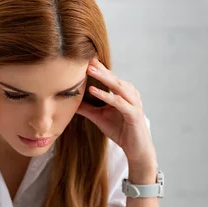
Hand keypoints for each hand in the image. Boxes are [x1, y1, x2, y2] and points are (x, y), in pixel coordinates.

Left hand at [76, 58, 156, 172]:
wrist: (136, 148)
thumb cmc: (120, 131)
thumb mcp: (99, 117)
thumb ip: (87, 108)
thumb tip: (71, 102)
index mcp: (122, 92)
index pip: (109, 77)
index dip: (97, 67)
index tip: (83, 58)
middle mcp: (129, 94)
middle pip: (112, 77)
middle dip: (98, 68)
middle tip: (84, 58)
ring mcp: (133, 102)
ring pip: (117, 86)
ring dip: (102, 77)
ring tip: (88, 69)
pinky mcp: (133, 113)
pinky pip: (118, 102)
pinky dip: (106, 95)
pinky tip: (94, 90)